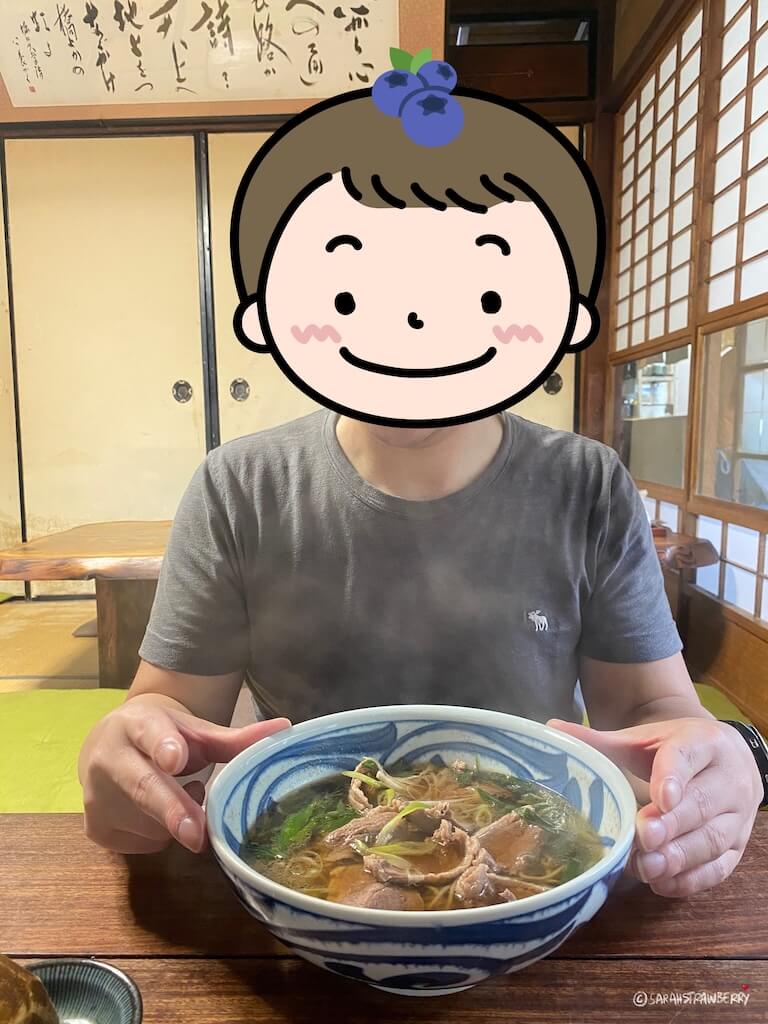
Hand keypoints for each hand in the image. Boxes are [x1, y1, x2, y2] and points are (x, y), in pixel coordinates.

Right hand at [79, 696, 290, 855]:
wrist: (109, 742)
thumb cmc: (162, 735)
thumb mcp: (194, 730)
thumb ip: (235, 737)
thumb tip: (287, 728)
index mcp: (137, 723)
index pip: (150, 733)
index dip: (163, 745)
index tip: (176, 758)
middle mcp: (108, 757)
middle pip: (143, 786)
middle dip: (171, 810)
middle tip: (197, 833)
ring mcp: (96, 796)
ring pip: (150, 824)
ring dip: (177, 819)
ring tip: (178, 790)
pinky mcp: (95, 828)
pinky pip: (142, 844)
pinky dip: (160, 834)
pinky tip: (157, 812)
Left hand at [547, 717, 761, 896]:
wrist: (723, 756)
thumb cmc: (674, 748)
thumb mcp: (641, 739)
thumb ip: (599, 740)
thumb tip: (550, 730)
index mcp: (703, 742)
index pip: (688, 757)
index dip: (673, 777)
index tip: (659, 797)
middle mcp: (729, 777)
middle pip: (702, 803)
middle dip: (672, 824)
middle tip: (644, 839)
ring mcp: (738, 815)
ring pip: (714, 839)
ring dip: (681, 857)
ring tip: (648, 867)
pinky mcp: (739, 845)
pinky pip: (721, 867)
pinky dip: (693, 879)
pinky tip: (663, 883)